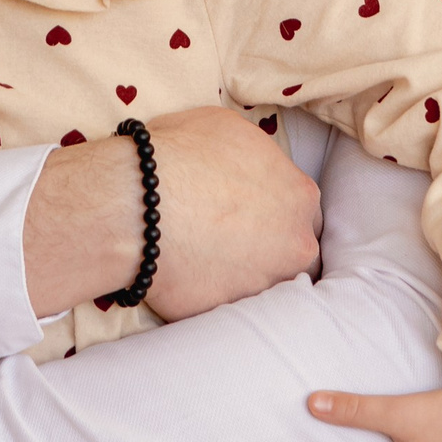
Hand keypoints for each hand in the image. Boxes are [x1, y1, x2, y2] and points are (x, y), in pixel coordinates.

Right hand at [145, 106, 322, 319]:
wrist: (139, 205)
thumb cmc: (180, 155)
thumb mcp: (228, 128)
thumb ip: (255, 155)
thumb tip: (248, 166)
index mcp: (300, 195)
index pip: (302, 210)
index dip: (275, 211)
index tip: (248, 213)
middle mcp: (296, 243)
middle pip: (294, 252)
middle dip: (270, 249)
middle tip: (230, 240)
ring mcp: (268, 283)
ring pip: (267, 285)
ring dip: (244, 276)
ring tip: (206, 262)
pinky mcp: (235, 313)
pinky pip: (229, 307)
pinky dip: (213, 297)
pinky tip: (188, 279)